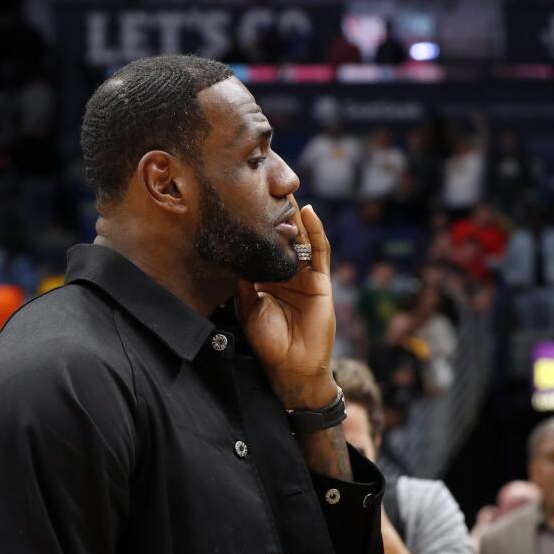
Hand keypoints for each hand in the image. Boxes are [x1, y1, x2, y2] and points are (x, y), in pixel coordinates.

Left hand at [236, 197, 337, 409]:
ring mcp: (306, 277)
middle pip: (282, 238)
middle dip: (275, 214)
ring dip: (294, 216)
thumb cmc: (268, 343)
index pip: (262, 247)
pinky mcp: (321, 281)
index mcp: (268, 281)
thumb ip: (243, 280)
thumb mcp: (247, 307)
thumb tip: (231, 251)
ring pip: (300, 239)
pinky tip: (308, 212)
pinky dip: (315, 230)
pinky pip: (319, 251)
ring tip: (284, 191)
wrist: (291, 367)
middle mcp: (287, 275)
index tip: (242, 203)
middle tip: (263, 186)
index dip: (255, 227)